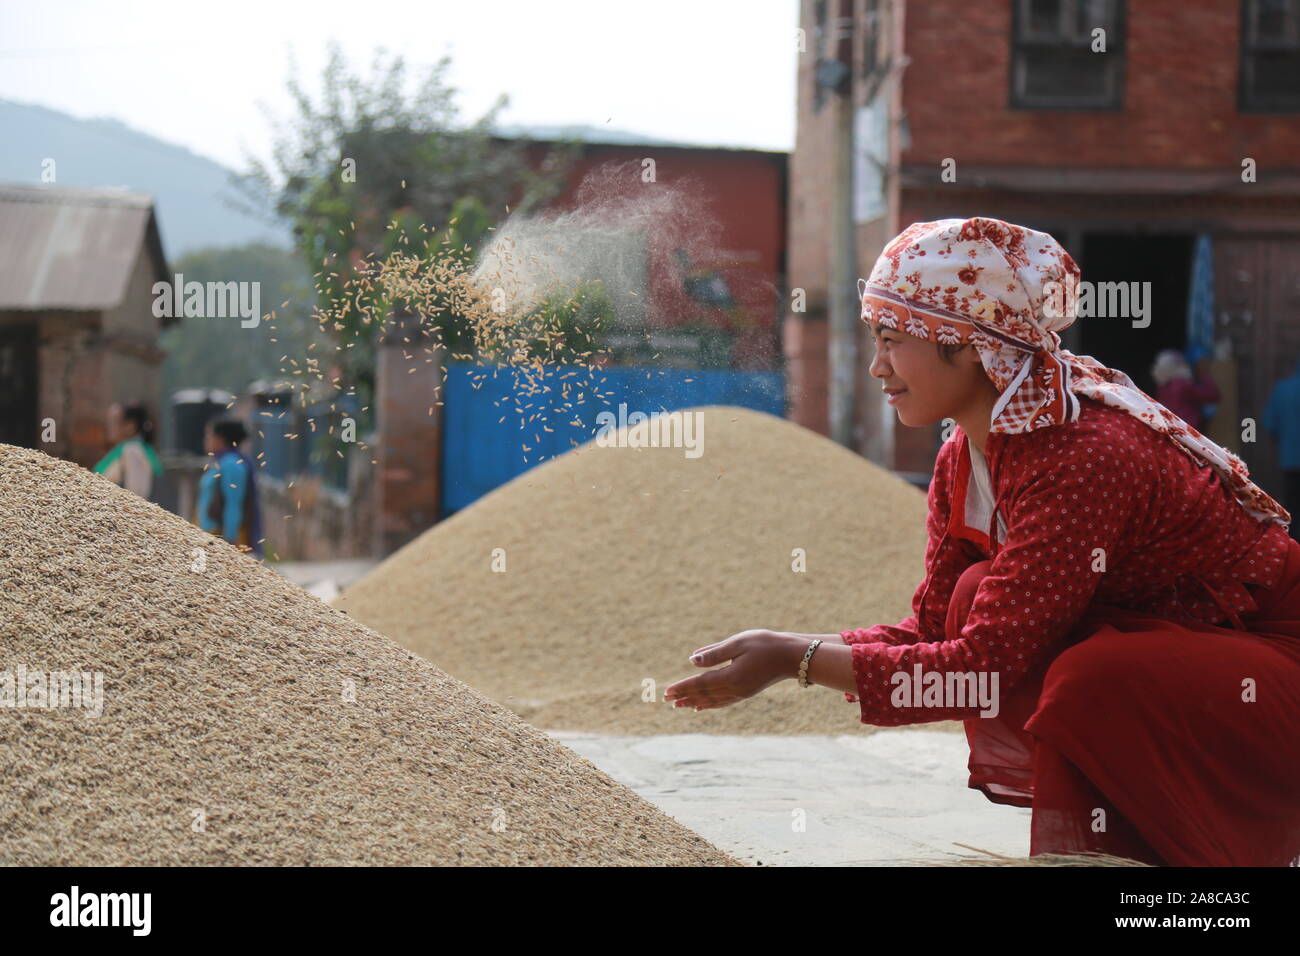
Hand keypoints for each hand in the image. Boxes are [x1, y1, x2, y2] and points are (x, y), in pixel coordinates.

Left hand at [662, 630, 804, 710]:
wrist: (793, 657)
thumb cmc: (766, 644)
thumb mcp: (739, 643)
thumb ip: (715, 653)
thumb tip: (692, 660)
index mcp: (731, 677)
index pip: (700, 684)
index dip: (683, 687)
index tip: (667, 691)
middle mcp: (735, 689)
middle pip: (704, 695)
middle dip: (684, 696)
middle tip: (666, 699)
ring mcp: (741, 693)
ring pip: (712, 700)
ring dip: (694, 702)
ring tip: (679, 705)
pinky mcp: (746, 692)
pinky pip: (722, 701)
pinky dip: (709, 704)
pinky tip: (702, 706)